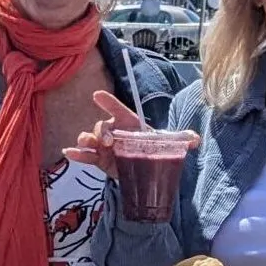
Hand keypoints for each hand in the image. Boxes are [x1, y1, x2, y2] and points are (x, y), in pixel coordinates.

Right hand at [62, 91, 198, 175]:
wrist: (146, 170)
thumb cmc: (153, 150)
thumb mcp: (168, 144)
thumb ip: (182, 139)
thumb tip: (196, 139)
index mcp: (130, 124)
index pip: (119, 110)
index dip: (109, 102)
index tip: (97, 95)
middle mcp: (114, 132)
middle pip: (101, 125)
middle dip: (99, 129)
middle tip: (106, 141)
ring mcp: (104, 147)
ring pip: (89, 138)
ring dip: (85, 139)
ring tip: (86, 144)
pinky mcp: (99, 161)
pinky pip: (85, 156)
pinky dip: (76, 155)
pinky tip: (69, 154)